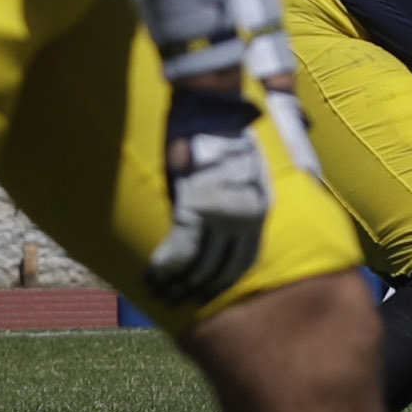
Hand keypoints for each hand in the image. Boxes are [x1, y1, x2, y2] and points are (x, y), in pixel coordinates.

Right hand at [144, 92, 273, 304]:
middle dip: (201, 288)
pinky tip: (152, 278)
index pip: (245, 257)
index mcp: (259, 208)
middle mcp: (243, 217)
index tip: (211, 294)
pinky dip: (165, 267)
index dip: (226, 280)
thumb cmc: (228, 136)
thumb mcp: (247, 169)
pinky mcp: (193, 208)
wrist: (214, 110)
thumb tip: (233, 219)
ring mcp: (219, 215)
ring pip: (199, 263)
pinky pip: (180, 248)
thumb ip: (241, 196)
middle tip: (182, 301)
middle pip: (222, 267)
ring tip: (164, 294)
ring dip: (179, 283)